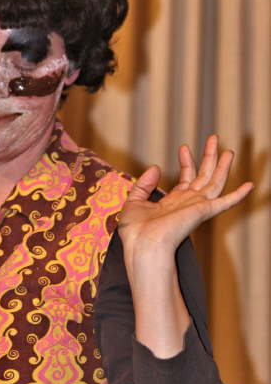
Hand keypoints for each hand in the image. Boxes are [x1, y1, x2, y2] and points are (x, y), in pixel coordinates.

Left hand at [119, 134, 252, 255]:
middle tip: (214, 138)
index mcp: (173, 203)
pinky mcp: (203, 211)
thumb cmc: (136, 232)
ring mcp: (196, 207)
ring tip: (229, 150)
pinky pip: (225, 202)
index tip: (184, 147)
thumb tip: (156, 168)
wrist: (143, 245)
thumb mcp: (134, 202)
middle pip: (204, 176)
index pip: (185, 178)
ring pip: (215, 182)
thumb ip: (144, 184)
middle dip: (209, 156)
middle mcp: (187, 204)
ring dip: (223, 166)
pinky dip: (238, 194)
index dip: (186, 162)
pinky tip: (249, 185)